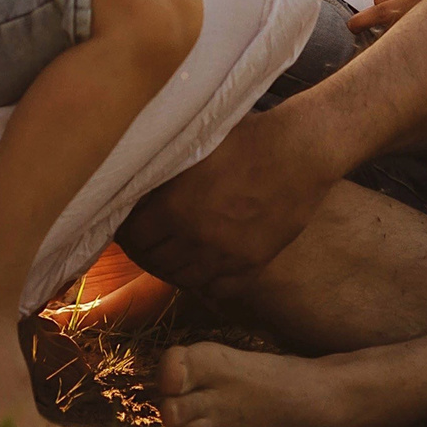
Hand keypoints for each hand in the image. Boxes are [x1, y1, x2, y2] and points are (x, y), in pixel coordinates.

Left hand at [113, 108, 331, 301]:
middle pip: (154, 262)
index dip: (125, 232)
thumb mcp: (193, 146)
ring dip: (172, 268)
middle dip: (145, 252)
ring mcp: (227, 256)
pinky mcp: (254, 263)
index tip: (128, 226)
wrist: (301, 150)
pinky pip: (218, 289)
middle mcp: (197, 238)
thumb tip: (134, 186)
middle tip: (147, 242)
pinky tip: (203, 266)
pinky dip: (205, 282)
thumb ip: (163, 173)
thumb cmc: (247, 138)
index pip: (132, 237)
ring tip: (172, 254)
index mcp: (175, 206)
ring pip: (183, 279)